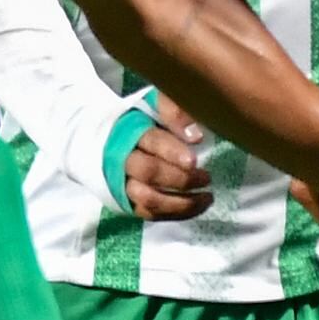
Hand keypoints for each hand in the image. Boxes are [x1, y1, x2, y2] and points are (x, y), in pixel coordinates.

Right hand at [122, 94, 212, 219]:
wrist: (111, 142)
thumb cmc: (143, 121)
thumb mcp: (155, 105)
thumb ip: (174, 110)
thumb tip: (196, 135)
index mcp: (131, 132)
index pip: (151, 141)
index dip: (172, 150)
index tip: (194, 157)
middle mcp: (125, 160)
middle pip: (149, 172)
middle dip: (181, 178)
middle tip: (206, 177)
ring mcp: (125, 184)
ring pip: (149, 199)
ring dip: (181, 202)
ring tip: (207, 196)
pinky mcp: (130, 203)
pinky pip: (152, 214)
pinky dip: (177, 213)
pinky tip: (198, 205)